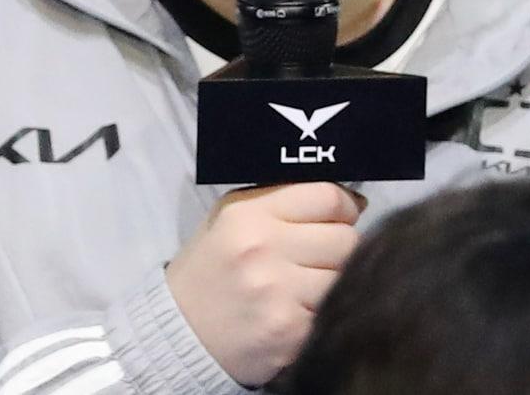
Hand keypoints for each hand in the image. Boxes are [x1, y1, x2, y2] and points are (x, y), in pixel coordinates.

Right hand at [166, 182, 365, 386]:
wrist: (179, 332)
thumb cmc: (213, 268)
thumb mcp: (232, 217)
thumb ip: (283, 199)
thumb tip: (349, 200)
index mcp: (250, 215)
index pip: (328, 197)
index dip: (346, 206)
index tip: (345, 215)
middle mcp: (263, 249)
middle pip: (346, 239)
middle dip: (340, 246)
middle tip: (320, 256)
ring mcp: (278, 293)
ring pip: (344, 276)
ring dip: (333, 281)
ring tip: (305, 286)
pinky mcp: (289, 331)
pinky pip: (332, 312)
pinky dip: (321, 313)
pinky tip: (297, 312)